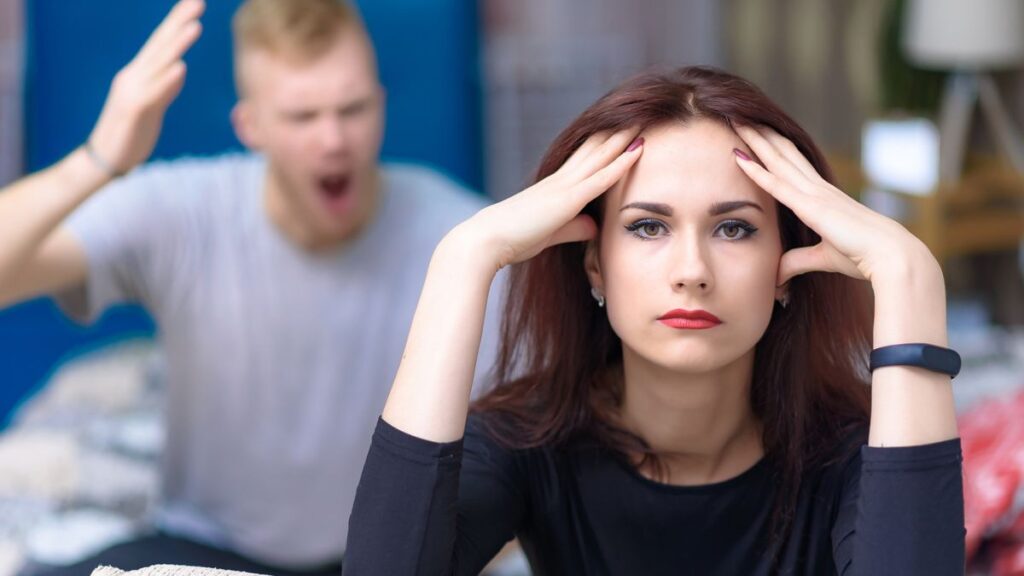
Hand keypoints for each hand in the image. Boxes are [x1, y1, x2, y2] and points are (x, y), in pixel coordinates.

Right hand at [87, 0, 204, 174]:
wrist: (106, 160)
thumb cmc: (130, 134)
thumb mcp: (153, 108)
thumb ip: (166, 89)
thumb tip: (179, 70)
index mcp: (140, 75)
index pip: (163, 44)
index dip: (179, 22)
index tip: (196, 3)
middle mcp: (135, 77)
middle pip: (160, 45)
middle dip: (179, 21)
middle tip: (198, 1)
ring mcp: (133, 92)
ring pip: (158, 64)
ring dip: (177, 44)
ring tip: (195, 25)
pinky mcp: (134, 111)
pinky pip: (153, 93)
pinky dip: (168, 80)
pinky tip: (181, 67)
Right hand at [460, 129, 643, 270]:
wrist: (487, 240)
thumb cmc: (513, 239)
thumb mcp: (551, 233)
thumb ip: (573, 227)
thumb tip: (594, 226)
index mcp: (556, 186)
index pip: (585, 157)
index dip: (605, 141)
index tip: (624, 127)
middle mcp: (561, 180)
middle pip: (596, 147)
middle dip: (619, 130)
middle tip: (640, 111)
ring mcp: (565, 187)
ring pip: (601, 154)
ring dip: (625, 137)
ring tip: (645, 118)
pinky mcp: (568, 200)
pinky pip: (600, 178)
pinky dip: (621, 163)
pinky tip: (638, 150)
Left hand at [732, 125, 938, 287]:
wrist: (890, 256)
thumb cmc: (864, 256)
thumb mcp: (823, 258)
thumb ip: (797, 262)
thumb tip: (776, 277)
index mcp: (822, 196)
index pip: (792, 166)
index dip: (774, 149)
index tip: (757, 133)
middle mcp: (817, 189)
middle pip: (783, 154)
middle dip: (761, 134)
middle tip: (739, 115)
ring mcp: (815, 194)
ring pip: (777, 160)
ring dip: (756, 140)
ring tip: (735, 120)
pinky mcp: (812, 206)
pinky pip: (777, 185)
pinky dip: (756, 170)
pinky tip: (739, 157)